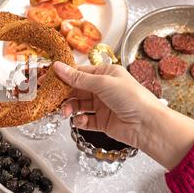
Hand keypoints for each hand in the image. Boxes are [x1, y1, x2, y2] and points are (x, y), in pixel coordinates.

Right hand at [53, 62, 193, 168]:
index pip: (78, 73)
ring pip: (78, 105)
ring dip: (70, 108)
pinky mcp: (102, 122)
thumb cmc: (131, 98)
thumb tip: (58, 67)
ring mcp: (102, 106)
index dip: (62, 76)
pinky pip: (85, 120)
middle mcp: (102, 89)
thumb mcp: (102, 83)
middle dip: (64, 94)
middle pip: (76, 89)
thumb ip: (78, 78)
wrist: (147, 125)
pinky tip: (81, 121)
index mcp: (105, 74)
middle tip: (51, 99)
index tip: (46, 78)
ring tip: (66, 113)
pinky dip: (80, 121)